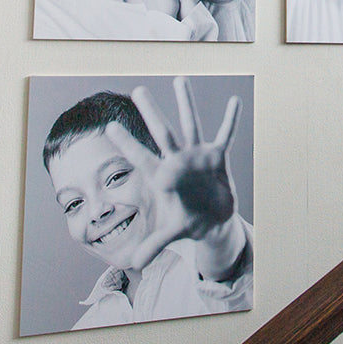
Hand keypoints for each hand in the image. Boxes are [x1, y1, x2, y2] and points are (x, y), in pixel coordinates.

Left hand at [106, 78, 242, 272]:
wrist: (213, 220)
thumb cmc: (187, 221)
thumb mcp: (170, 233)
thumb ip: (154, 244)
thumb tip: (135, 264)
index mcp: (162, 177)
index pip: (140, 157)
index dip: (126, 144)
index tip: (109, 127)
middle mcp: (178, 160)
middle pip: (161, 132)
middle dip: (150, 112)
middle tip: (137, 90)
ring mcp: (197, 156)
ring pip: (189, 124)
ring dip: (184, 102)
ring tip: (179, 79)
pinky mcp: (217, 157)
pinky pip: (224, 134)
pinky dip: (230, 120)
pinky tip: (234, 101)